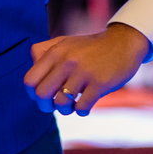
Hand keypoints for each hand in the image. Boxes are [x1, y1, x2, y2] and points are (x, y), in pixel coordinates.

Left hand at [23, 23, 151, 115]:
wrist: (123, 43)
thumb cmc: (90, 48)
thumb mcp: (65, 42)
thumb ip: (44, 52)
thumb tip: (31, 69)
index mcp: (55, 52)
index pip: (29, 80)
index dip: (33, 93)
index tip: (44, 95)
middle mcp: (67, 61)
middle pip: (42, 94)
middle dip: (46, 106)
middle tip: (55, 105)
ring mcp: (83, 72)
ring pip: (61, 104)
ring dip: (65, 110)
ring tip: (72, 105)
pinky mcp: (100, 84)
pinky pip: (81, 108)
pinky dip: (81, 111)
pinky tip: (86, 105)